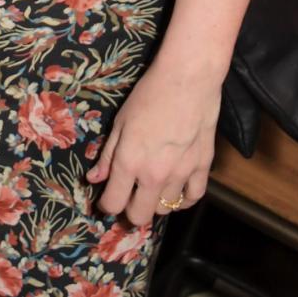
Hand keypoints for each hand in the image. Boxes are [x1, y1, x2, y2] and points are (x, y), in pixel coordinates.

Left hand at [87, 56, 221, 225]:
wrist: (186, 81)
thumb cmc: (147, 95)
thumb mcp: (120, 122)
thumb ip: (107, 155)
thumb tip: (94, 178)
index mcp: (129, 162)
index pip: (114, 203)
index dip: (107, 205)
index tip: (106, 200)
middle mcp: (154, 175)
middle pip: (140, 216)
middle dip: (130, 211)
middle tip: (129, 197)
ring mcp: (181, 174)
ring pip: (166, 209)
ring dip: (156, 202)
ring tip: (152, 187)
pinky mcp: (203, 169)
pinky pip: (193, 198)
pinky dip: (183, 199)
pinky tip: (177, 189)